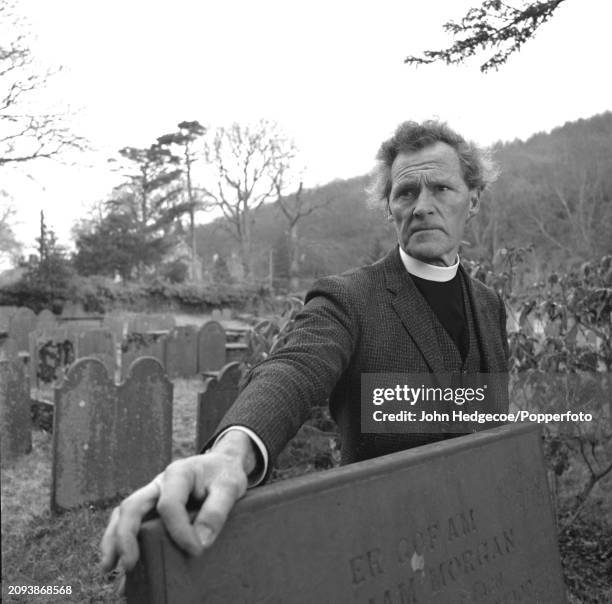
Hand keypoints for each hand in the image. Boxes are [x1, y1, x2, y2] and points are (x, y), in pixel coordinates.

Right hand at [100, 431, 256, 579]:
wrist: (223, 465)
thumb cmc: (225, 475)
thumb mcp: (230, 487)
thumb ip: (217, 511)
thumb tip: (201, 542)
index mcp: (178, 473)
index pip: (169, 505)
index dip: (180, 531)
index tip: (196, 551)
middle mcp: (159, 483)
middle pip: (133, 507)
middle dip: (125, 536)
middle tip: (129, 565)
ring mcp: (152, 495)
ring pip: (124, 515)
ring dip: (114, 540)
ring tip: (109, 568)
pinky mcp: (152, 508)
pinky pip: (131, 523)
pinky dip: (120, 542)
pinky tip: (118, 566)